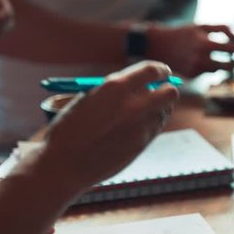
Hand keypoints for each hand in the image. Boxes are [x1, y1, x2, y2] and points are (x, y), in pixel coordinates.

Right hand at [16, 61, 178, 192]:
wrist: (64, 163)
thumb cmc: (70, 128)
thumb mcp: (89, 98)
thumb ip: (116, 90)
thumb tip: (142, 86)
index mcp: (115, 87)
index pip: (152, 71)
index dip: (160, 69)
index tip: (162, 71)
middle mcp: (132, 106)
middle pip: (170, 93)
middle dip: (167, 89)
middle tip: (161, 90)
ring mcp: (140, 128)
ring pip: (165, 112)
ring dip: (158, 108)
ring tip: (141, 111)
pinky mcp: (141, 145)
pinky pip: (155, 129)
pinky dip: (150, 124)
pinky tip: (134, 127)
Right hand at [146, 24, 233, 76]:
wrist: (159, 45)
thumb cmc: (183, 33)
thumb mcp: (201, 26)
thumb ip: (221, 29)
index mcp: (205, 44)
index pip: (231, 49)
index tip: (233, 44)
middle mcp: (201, 59)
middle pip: (229, 66)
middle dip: (233, 61)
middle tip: (233, 57)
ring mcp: (196, 69)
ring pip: (218, 71)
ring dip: (221, 65)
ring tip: (219, 59)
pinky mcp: (191, 76)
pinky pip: (206, 73)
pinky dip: (207, 68)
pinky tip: (201, 61)